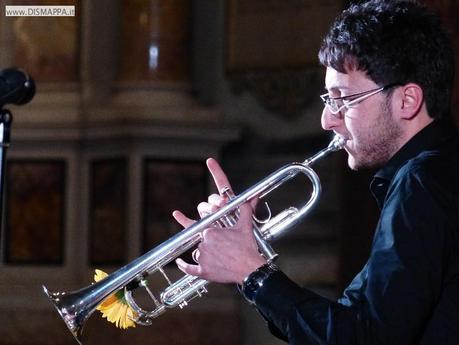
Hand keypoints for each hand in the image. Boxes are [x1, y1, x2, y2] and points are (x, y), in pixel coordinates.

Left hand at [172, 158, 265, 283]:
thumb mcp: (245, 226)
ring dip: (205, 253)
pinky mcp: (203, 271)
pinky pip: (189, 269)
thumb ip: (244, 210)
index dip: (196, 223)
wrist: (250, 269)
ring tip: (219, 256)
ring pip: (198, 252)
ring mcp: (202, 258)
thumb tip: (248, 199)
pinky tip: (179, 262)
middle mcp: (203, 244)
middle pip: (201, 240)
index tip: (177, 214)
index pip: (202, 226)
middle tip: (222, 246)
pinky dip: (183, 266)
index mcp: (210, 232)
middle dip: (210, 242)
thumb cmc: (247, 248)